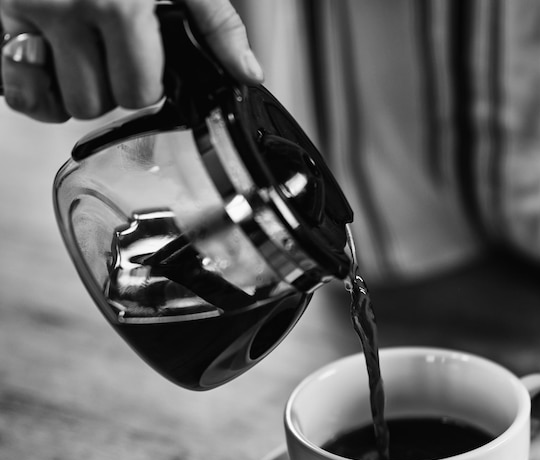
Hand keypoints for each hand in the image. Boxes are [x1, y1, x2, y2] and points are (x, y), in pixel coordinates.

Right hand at [0, 0, 262, 121]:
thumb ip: (216, 22)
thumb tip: (245, 72)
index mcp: (120, 4)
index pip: (139, 91)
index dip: (146, 84)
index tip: (145, 63)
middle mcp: (68, 7)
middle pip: (98, 101)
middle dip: (112, 87)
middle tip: (114, 53)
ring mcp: (27, 10)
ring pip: (60, 100)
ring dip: (77, 89)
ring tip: (85, 54)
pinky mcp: (1, 13)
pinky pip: (15, 88)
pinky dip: (34, 92)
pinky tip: (51, 71)